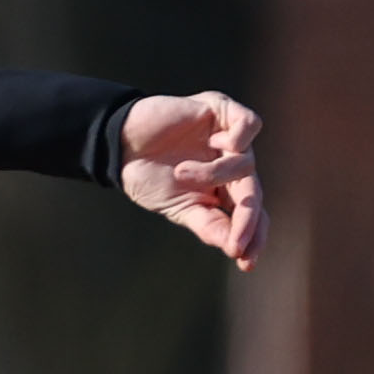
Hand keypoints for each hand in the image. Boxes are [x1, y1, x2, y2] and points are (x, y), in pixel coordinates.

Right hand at [116, 91, 263, 270]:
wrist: (120, 144)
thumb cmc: (148, 176)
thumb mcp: (179, 209)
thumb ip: (208, 225)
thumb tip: (235, 249)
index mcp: (223, 188)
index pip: (250, 212)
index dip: (254, 236)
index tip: (246, 262)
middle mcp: (232, 163)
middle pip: (254, 192)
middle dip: (246, 219)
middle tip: (234, 243)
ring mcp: (229, 137)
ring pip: (248, 163)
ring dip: (215, 174)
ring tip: (181, 173)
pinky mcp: (224, 110)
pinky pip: (250, 125)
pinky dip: (237, 138)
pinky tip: (214, 143)